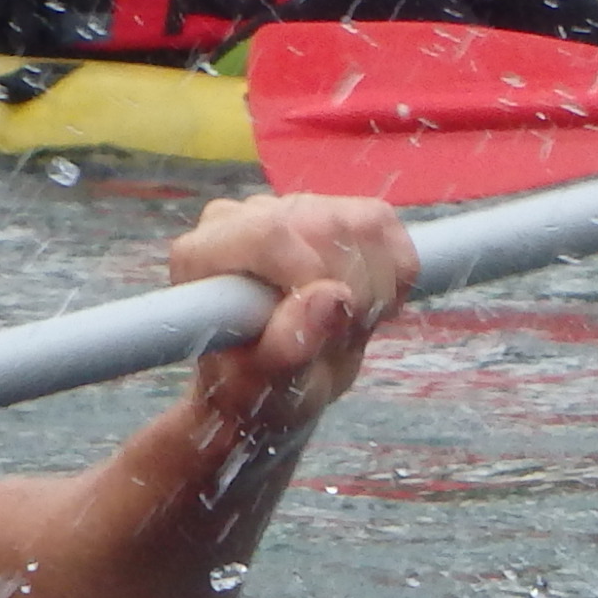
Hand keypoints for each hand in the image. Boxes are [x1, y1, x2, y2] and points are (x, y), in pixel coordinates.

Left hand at [170, 193, 416, 436]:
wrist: (273, 385)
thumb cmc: (258, 390)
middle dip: (354, 293)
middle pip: (327, 225)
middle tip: (342, 340)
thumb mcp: (269, 390)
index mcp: (203, 253)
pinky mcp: (332, 209)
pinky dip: (394, 276)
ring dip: (375, 289)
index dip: (316, 279)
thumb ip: (289, 350)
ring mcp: (287, 207)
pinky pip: (385, 227)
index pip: (272, 234)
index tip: (330, 330)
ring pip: (365, 224)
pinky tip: (363, 307)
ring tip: (347, 329)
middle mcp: (240, 218)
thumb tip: (331, 298)